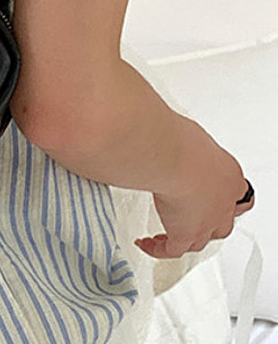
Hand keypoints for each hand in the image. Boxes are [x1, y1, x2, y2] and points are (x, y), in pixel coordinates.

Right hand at [134, 128, 254, 258]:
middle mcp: (222, 202)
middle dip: (208, 222)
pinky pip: (172, 249)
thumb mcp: (189, 136)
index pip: (233, 192)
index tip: (210, 193)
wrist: (173, 156)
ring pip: (200, 240)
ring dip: (185, 238)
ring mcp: (206, 222)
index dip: (222, 196)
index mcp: (228, 175)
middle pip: (222, 222)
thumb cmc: (180, 141)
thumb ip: (182, 141)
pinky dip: (159, 248)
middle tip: (192, 217)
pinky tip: (146, 243)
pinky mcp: (185, 235)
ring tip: (169, 235)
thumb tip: (164, 130)